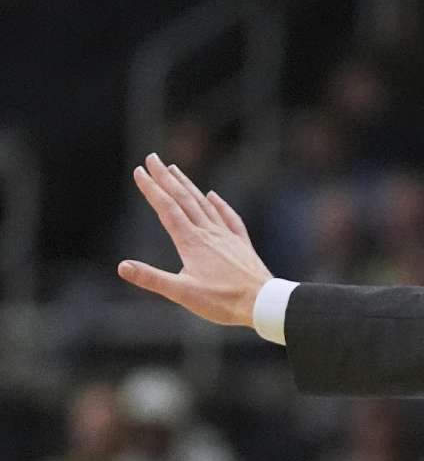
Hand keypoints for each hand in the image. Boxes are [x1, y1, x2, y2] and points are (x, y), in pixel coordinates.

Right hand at [117, 153, 271, 326]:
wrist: (264, 302)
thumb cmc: (223, 301)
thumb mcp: (182, 293)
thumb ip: (152, 279)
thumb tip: (122, 266)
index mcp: (192, 242)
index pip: (167, 209)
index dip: (152, 189)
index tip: (139, 170)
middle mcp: (209, 233)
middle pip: (184, 199)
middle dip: (166, 178)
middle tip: (153, 158)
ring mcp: (227, 236)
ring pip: (204, 204)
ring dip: (188, 186)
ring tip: (176, 170)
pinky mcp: (241, 244)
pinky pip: (229, 217)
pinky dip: (219, 204)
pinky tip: (214, 196)